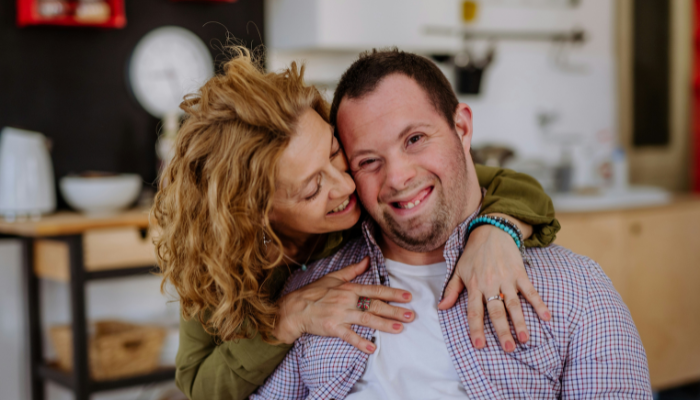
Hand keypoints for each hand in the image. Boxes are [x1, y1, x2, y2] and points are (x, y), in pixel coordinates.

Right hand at [274, 257, 414, 353]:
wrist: (294, 308)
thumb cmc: (314, 293)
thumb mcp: (333, 278)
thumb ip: (353, 270)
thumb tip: (367, 260)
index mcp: (349, 288)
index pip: (375, 290)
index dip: (393, 293)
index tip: (408, 296)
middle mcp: (347, 299)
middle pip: (375, 305)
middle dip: (395, 311)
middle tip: (411, 315)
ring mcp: (340, 314)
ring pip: (367, 319)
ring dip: (384, 324)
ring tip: (400, 329)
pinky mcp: (332, 327)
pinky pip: (349, 336)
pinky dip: (361, 342)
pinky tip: (372, 347)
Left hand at [438, 221, 550, 352]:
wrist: (491, 231)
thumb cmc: (473, 253)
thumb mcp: (458, 270)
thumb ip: (451, 290)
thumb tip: (441, 308)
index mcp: (474, 286)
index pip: (474, 312)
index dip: (476, 329)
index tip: (479, 345)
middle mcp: (490, 284)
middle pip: (497, 312)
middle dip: (502, 331)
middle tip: (508, 349)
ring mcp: (507, 279)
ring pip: (514, 304)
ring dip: (520, 322)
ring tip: (524, 340)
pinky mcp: (520, 273)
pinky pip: (530, 291)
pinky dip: (539, 304)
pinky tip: (546, 317)